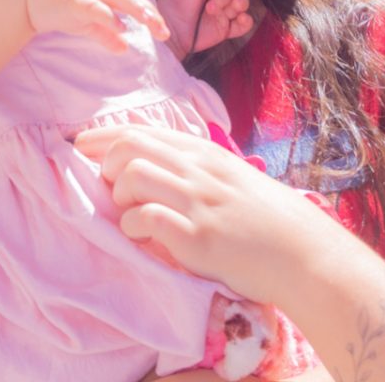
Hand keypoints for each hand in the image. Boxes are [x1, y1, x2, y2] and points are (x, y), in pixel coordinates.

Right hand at [24, 0, 168, 52]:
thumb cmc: (60, 7)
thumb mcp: (86, 23)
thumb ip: (105, 34)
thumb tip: (123, 48)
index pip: (133, 0)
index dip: (150, 14)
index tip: (164, 31)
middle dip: (148, 13)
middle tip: (163, 29)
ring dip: (133, 7)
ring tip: (148, 20)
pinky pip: (93, 6)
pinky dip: (107, 14)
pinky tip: (119, 25)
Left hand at [75, 125, 344, 306]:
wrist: (302, 252)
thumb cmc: (267, 219)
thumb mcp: (234, 179)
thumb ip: (198, 171)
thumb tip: (157, 169)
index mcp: (207, 155)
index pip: (145, 131)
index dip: (105, 136)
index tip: (81, 145)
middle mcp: (199, 171)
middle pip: (131, 146)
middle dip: (105, 163)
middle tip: (106, 187)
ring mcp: (198, 203)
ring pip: (132, 176)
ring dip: (119, 197)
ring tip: (130, 216)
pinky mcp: (196, 238)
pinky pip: (145, 220)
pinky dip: (132, 228)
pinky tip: (143, 238)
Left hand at [155, 0, 253, 59]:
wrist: (168, 33)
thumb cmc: (171, 6)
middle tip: (210, 7)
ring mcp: (222, 13)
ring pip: (241, 4)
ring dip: (239, 5)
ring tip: (229, 11)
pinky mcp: (225, 29)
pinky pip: (243, 25)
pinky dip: (246, 22)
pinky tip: (241, 19)